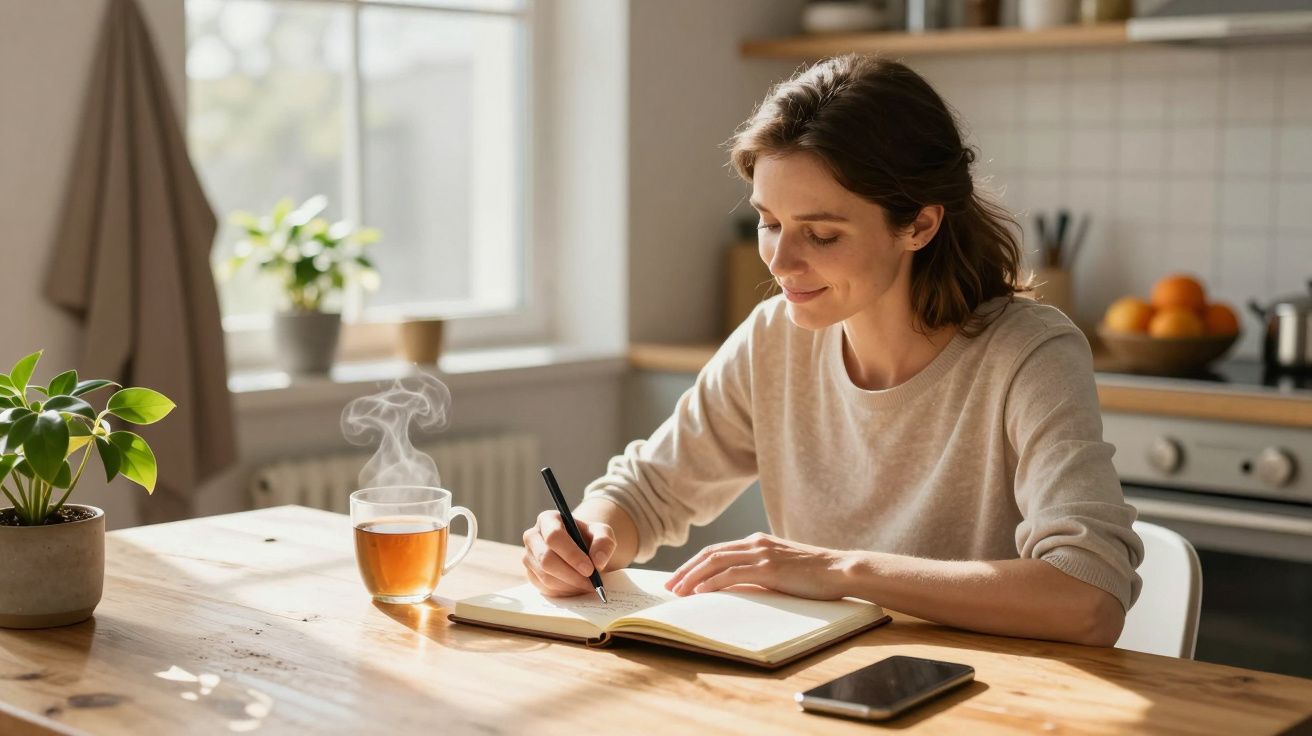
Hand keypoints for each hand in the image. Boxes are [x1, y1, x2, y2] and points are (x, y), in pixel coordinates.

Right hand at [522, 511, 616, 596]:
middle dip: (571, 574)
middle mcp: (533, 536)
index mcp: (548, 519)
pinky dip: (564, 592)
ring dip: (570, 585)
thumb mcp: (602, 534)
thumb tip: (597, 560)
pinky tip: (577, 587)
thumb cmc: (589, 539)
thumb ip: (604, 542)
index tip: (590, 569)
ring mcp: (529, 557)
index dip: (571, 554)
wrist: (582, 551)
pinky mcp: (530, 575)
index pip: (554, 536)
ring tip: (588, 585)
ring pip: (545, 576)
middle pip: (546, 559)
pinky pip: (545, 588)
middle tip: (591, 583)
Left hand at [666, 532, 854, 599]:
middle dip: (686, 570)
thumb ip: (762, 568)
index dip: (694, 564)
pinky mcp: (768, 569)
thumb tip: (741, 584)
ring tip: (678, 592)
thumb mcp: (783, 566)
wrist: (840, 569)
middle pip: (710, 554)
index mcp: (757, 541)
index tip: (679, 578)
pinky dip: (712, 582)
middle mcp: (755, 543)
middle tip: (669, 586)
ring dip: (692, 578)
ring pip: (715, 562)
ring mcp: (761, 554)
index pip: (717, 550)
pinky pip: (732, 574)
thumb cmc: (816, 573)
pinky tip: (700, 592)